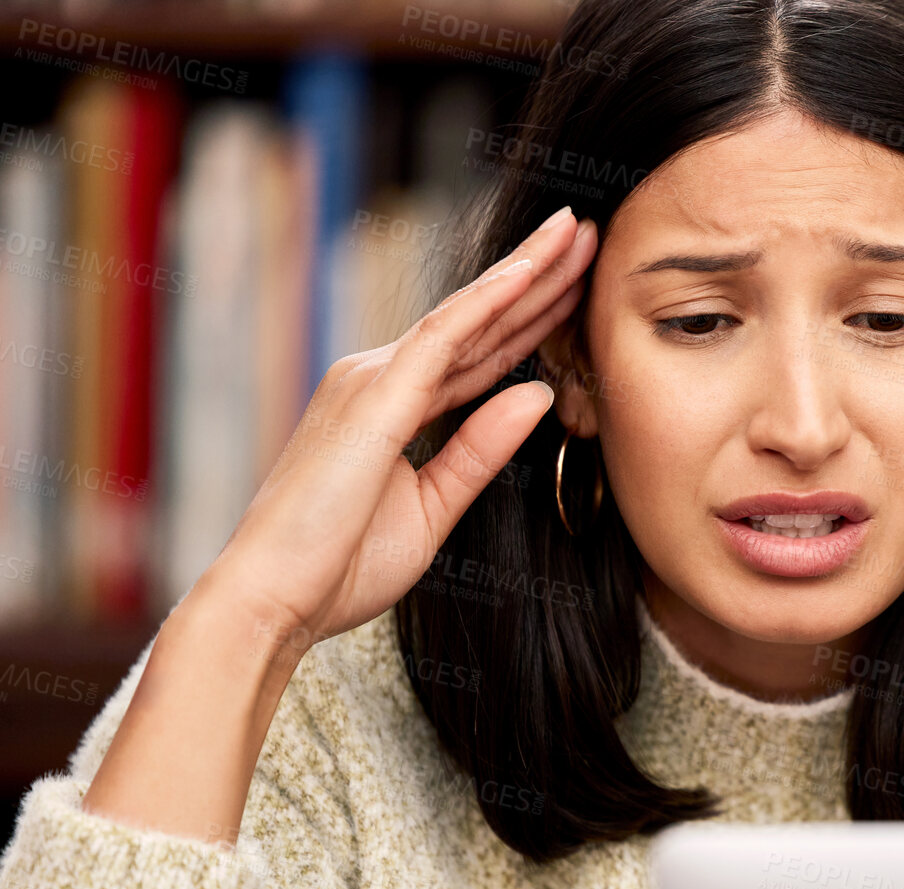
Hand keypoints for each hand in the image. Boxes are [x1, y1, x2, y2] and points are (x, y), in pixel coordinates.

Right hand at [207, 206, 594, 658]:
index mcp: (393, 407)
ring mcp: (373, 381)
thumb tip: (539, 395)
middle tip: (588, 232)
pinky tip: (528, 272)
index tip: (579, 285)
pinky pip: (442, 338)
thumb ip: (481, 449)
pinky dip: (488, 301)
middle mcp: (380, 379)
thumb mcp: (433, 508)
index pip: (479, 353)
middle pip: (479, 322)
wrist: (273, 599)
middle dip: (538, 277)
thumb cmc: (339, 566)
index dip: (531, 317)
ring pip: (467, 315)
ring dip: (525, 270)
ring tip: (574, 231)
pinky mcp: (374, 397)